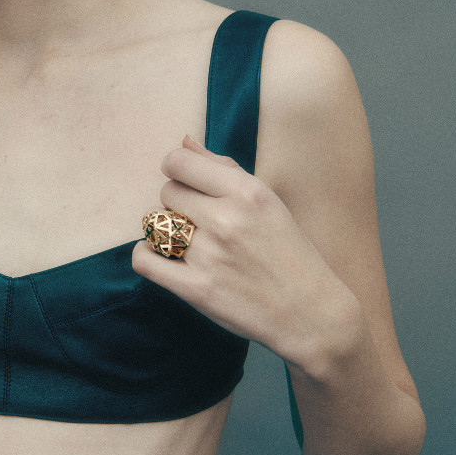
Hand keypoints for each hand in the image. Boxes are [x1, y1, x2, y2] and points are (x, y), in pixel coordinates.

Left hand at [132, 135, 354, 366]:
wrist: (310, 312)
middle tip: (197, 220)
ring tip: (187, 241)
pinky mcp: (197, 289)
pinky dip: (146, 254)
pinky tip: (161, 256)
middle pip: (167, 192)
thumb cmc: (288, 252)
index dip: (177, 171)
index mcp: (247, 192)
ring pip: (157, 225)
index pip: (179, 162)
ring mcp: (210, 256)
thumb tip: (184, 142)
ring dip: (166, 231)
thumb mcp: (268, 201)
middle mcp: (226, 220)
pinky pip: (145, 260)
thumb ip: (224, 169)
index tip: (187, 184)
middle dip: (177, 203)